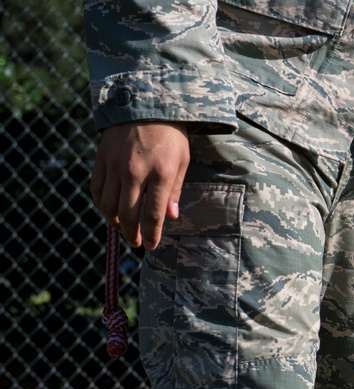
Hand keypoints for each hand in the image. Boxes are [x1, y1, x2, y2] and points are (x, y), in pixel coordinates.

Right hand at [91, 122, 189, 250]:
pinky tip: (109, 211)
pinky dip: (101, 204)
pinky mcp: (101, 159)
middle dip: (132, 234)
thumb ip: (174, 190)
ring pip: (108, 205)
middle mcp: (135, 172)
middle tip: (137, 243)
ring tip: (123, 229)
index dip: (152, 233)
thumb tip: (171, 216)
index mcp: (160, 173)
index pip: (153, 213)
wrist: (144, 102)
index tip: (152, 246)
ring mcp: (114, 166)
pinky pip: (96, 189)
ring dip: (114, 222)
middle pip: (128, 214)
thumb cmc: (170, 134)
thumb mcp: (182, 160)